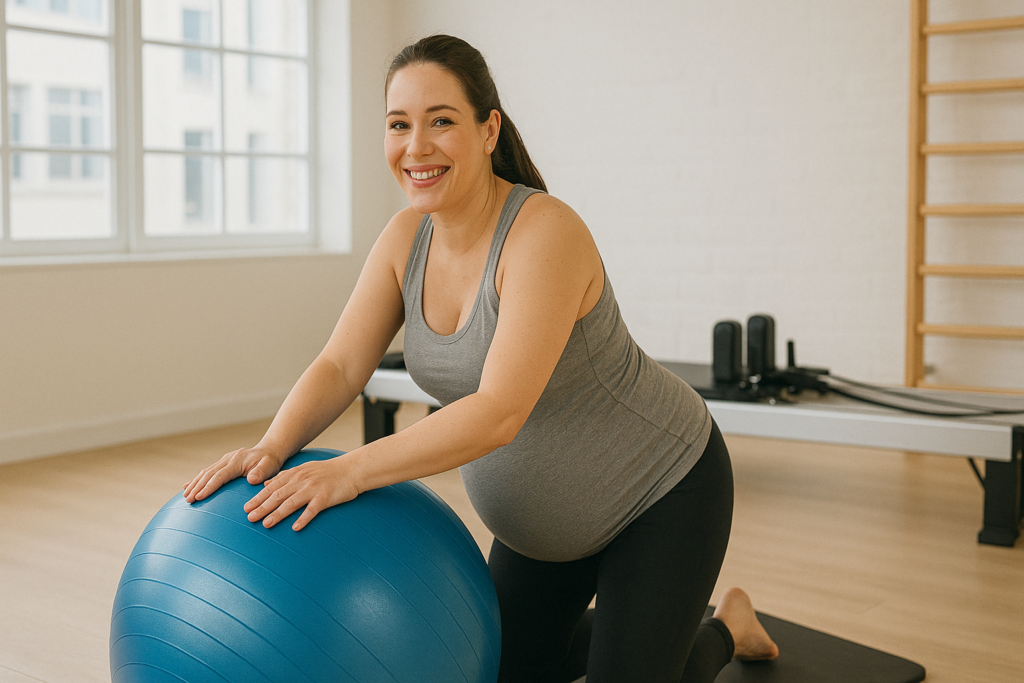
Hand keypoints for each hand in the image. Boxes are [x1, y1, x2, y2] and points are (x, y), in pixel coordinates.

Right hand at [183, 446, 284, 503]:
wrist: (269, 451)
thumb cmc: (270, 461)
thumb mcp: (270, 466)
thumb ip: (261, 472)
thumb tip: (252, 479)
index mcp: (237, 461)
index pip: (219, 476)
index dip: (208, 487)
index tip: (199, 497)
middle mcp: (228, 459)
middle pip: (208, 474)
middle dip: (197, 487)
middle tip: (188, 500)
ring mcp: (225, 460)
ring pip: (205, 472)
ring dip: (194, 484)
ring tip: (185, 496)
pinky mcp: (223, 463)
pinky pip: (208, 471)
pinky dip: (197, 479)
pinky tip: (187, 486)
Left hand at [243, 456, 360, 530]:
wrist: (351, 469)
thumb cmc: (328, 471)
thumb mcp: (304, 469)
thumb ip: (285, 477)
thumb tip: (266, 484)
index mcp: (295, 474)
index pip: (272, 487)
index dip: (258, 498)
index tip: (246, 508)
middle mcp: (301, 480)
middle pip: (278, 495)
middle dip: (262, 507)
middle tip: (250, 518)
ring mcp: (313, 489)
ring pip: (292, 503)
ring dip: (278, 514)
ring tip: (266, 524)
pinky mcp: (325, 497)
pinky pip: (312, 510)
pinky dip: (303, 518)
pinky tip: (295, 528)